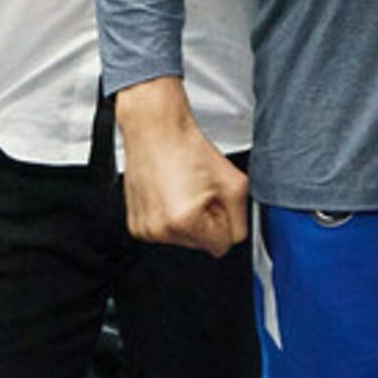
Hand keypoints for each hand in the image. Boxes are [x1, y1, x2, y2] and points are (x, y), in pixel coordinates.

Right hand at [114, 81, 248, 254]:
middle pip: (201, 245)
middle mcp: (159, 230)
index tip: (215, 200)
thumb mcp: (235, 184)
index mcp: (183, 222)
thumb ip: (242, 220)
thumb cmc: (186, 148)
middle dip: (206, 222)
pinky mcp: (135, 224)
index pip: (222, 246)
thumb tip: (234, 236)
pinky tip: (170, 194)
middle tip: (198, 192)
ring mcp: (144, 228)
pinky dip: (171, 217)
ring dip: (188, 220)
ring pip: (183, 240)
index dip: (224, 221)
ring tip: (183, 190)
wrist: (155, 130)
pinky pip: (165, 232)